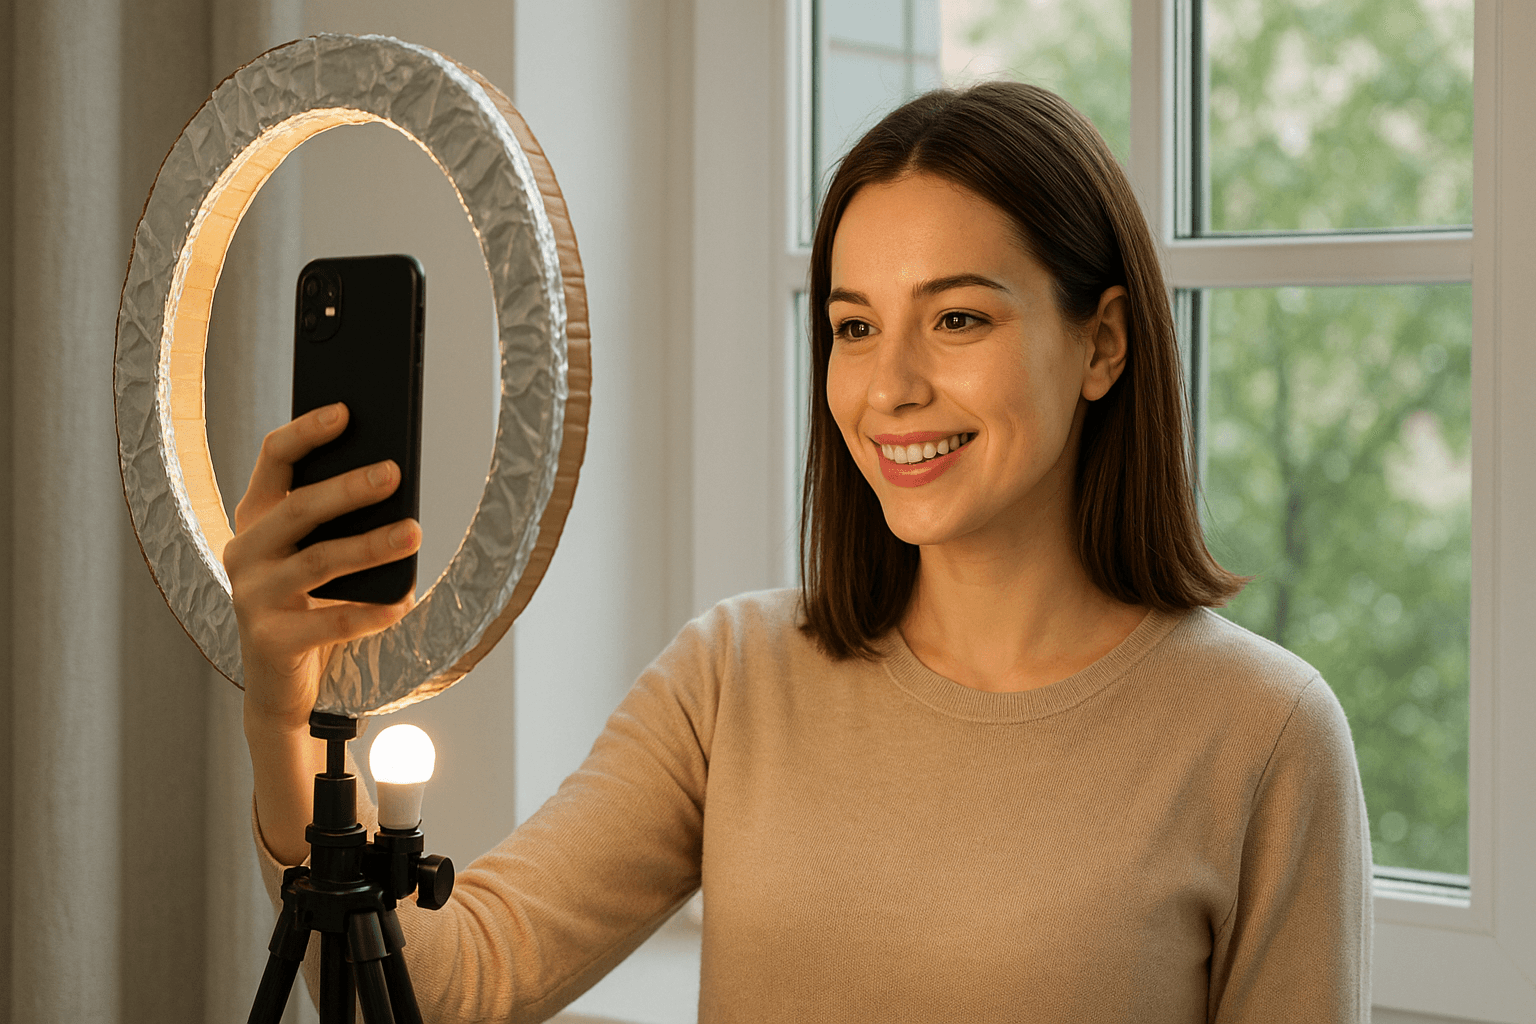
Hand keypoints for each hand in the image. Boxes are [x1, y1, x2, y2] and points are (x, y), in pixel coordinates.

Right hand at [223, 402, 421, 730]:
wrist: (284, 683)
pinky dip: (369, 611)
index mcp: (256, 518)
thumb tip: (395, 484)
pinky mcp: (270, 641)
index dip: (307, 432)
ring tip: (414, 532)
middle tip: (395, 472)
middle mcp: (245, 551)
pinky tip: (404, 600)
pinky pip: (328, 623)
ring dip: (370, 546)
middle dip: (347, 488)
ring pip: (318, 562)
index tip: (347, 411)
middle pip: (298, 508)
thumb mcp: (318, 554)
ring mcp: (252, 597)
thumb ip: (339, 522)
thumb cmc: (312, 603)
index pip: (274, 460)